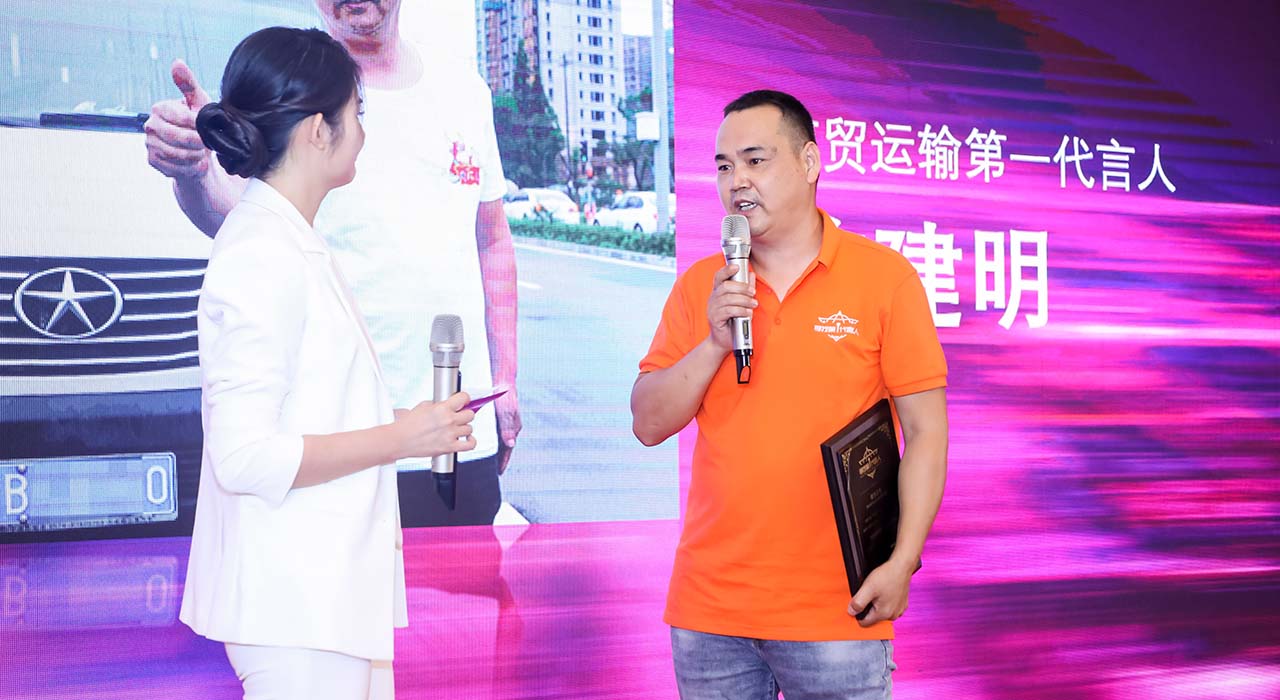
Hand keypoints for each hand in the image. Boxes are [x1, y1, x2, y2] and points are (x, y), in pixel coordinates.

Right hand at [144, 59, 211, 179]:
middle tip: (207, 143)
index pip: (181, 117)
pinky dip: (190, 168)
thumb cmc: (199, 125)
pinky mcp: (152, 161)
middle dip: (198, 142)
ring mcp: (149, 144)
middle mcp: (150, 125)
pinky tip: (194, 163)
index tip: (208, 128)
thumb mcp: (199, 103)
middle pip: (178, 137)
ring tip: (201, 152)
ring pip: (177, 154)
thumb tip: (177, 62)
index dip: (199, 125)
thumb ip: (189, 84)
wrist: (198, 154)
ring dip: (196, 156)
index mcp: (160, 108)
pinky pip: (174, 168)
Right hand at [394, 392, 476, 459]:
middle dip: (465, 414)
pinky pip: (470, 444)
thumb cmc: (408, 425)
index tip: (463, 401)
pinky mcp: (449, 447)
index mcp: (442, 408)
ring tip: (456, 429)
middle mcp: (448, 420)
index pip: (464, 398)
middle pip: (470, 414)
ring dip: (464, 428)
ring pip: (470, 428)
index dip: (465, 399)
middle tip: (459, 416)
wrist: (399, 440)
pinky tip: (466, 438)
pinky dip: (471, 441)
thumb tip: (450, 404)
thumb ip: (439, 404)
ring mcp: (450, 434)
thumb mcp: (423, 406)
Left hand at [494, 387, 521, 474]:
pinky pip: (497, 431)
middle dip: (501, 457)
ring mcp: (505, 421)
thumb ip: (507, 428)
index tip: (500, 471)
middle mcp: (510, 426)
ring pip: (500, 439)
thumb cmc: (506, 395)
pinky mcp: (500, 417)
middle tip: (497, 468)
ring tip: (492, 459)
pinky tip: (486, 440)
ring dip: (496, 448)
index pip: (508, 448)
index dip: (504, 460)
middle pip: (505, 446)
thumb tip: (510, 443)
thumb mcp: (506, 412)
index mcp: (513, 427)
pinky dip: (492, 438)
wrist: (503, 380)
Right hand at [706, 263, 755, 352]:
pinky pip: (729, 311)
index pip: (719, 277)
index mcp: (718, 292)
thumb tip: (751, 274)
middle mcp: (713, 299)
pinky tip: (748, 313)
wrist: (723, 340)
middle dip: (742, 288)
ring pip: (728, 298)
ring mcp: (712, 308)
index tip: (736, 267)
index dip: (726, 270)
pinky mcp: (715, 318)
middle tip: (753, 293)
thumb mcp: (740, 302)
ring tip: (753, 304)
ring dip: (744, 300)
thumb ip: (745, 288)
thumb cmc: (732, 321)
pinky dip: (741, 310)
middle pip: (725, 287)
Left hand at [848, 557, 915, 626]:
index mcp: (884, 614)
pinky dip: (885, 602)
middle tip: (869, 594)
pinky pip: (889, 607)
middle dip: (868, 608)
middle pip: (873, 618)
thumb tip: (851, 612)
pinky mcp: (902, 604)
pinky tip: (884, 592)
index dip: (857, 613)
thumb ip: (858, 602)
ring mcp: (899, 610)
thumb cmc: (887, 576)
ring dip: (877, 605)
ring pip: (881, 612)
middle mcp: (893, 615)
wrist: (901, 567)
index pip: (864, 623)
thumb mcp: (867, 588)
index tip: (858, 603)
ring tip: (878, 591)